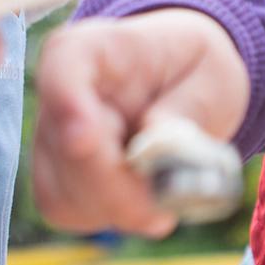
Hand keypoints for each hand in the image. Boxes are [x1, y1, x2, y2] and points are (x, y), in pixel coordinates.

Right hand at [30, 10, 248, 236]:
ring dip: (118, 208)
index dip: (68, 104)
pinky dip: (111, 216)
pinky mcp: (55, 177)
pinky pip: (70, 211)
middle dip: (116, 188)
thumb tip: (155, 142)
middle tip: (164, 211)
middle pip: (65, 149)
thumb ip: (188, 109)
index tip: (85, 141)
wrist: (181, 83)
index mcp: (97, 47)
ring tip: (164, 196)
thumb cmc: (194, 71)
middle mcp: (61, 91)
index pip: (64, 64)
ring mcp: (52, 137)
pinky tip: (143, 201)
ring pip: (63, 192)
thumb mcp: (212, 77)